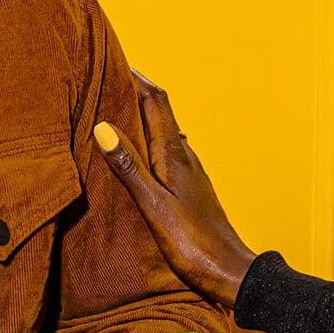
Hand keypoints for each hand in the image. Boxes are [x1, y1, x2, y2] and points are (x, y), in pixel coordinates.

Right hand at [93, 74, 257, 309]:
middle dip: (136, 91)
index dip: (136, 77)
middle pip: (160, 112)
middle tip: (109, 75)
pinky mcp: (191, 190)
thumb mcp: (153, 206)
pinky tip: (144, 151)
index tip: (113, 58)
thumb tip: (103, 126)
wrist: (230, 274)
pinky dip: (150, 140)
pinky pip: (167, 152)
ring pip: (164, 131)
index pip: (155, 102)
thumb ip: (129, 167)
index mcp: (174, 156)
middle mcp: (185, 157)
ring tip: (118, 107)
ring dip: (143, 115)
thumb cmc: (193, 245)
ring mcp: (190, 173)